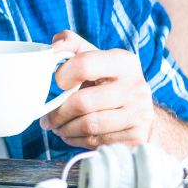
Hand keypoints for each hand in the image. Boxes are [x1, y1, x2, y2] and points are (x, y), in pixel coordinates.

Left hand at [40, 30, 154, 149]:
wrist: (138, 110)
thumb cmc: (106, 80)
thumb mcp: (93, 56)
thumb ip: (70, 44)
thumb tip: (54, 48)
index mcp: (123, 61)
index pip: (83, 65)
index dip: (62, 75)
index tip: (56, 82)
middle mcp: (136, 87)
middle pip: (82, 102)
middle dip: (58, 113)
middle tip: (47, 118)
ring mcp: (139, 114)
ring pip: (88, 126)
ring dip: (65, 129)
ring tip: (58, 126)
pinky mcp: (137, 137)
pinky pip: (97, 142)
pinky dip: (78, 141)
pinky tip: (73, 135)